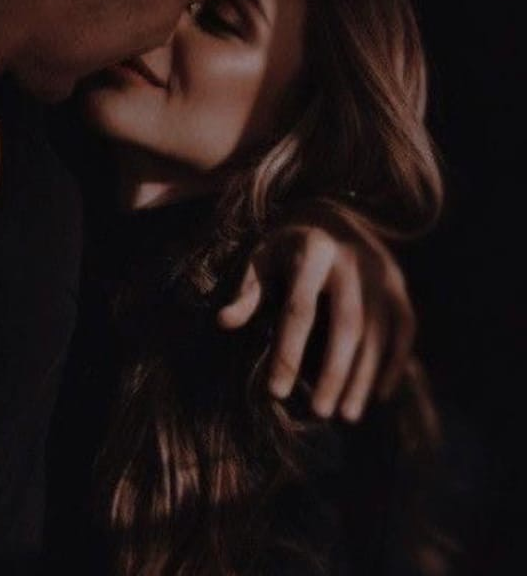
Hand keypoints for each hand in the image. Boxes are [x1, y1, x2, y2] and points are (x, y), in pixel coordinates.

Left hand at [216, 224, 415, 420]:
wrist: (332, 214)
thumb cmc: (287, 247)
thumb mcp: (262, 260)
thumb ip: (247, 292)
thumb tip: (223, 322)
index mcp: (312, 251)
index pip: (299, 309)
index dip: (287, 352)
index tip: (275, 393)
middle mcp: (352, 260)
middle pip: (347, 325)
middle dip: (333, 372)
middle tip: (319, 412)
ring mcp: (382, 272)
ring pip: (377, 333)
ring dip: (363, 377)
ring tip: (346, 415)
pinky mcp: (399, 285)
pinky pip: (404, 330)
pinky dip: (393, 364)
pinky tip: (378, 396)